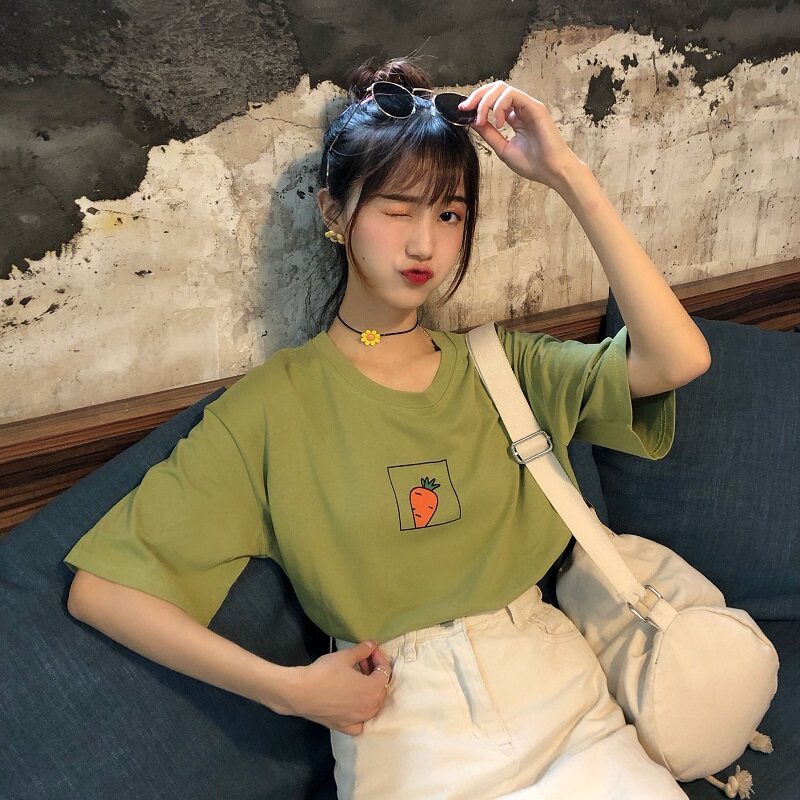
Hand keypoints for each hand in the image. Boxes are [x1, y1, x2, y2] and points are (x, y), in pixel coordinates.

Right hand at [287, 640, 392, 735]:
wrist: (300, 692)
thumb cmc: (324, 672)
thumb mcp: (345, 656)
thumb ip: (362, 650)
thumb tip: (372, 644)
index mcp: (372, 689)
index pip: (384, 672)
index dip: (379, 658)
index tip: (371, 649)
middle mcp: (369, 708)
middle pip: (381, 690)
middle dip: (375, 674)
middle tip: (363, 662)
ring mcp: (357, 720)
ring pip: (373, 708)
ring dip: (371, 693)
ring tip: (359, 680)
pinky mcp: (344, 727)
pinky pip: (359, 725)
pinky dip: (361, 717)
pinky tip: (354, 708)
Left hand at [459, 81, 582, 188]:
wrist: (552, 172)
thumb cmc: (533, 164)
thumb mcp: (503, 148)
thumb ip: (489, 134)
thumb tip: (473, 122)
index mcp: (514, 118)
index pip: (493, 99)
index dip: (476, 102)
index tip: (463, 111)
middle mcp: (521, 109)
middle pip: (495, 88)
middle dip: (477, 96)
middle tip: (466, 109)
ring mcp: (528, 106)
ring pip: (502, 88)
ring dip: (486, 102)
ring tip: (483, 121)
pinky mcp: (535, 107)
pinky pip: (513, 95)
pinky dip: (500, 106)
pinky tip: (499, 123)